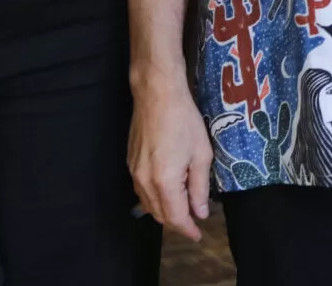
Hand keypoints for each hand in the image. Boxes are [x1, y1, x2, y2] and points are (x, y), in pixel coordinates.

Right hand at [129, 74, 212, 241]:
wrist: (157, 95)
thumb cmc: (184, 121)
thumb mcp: (201, 154)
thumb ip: (200, 187)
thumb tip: (201, 212)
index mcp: (164, 182)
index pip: (175, 217)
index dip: (188, 229)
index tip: (198, 235)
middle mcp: (144, 182)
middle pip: (159, 214)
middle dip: (177, 222)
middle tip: (194, 222)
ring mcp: (134, 173)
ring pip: (148, 204)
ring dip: (165, 211)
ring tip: (183, 210)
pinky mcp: (130, 163)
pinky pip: (141, 191)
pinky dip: (155, 199)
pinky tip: (167, 193)